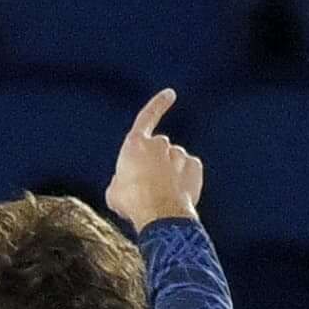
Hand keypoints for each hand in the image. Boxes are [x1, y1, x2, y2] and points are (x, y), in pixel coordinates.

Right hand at [103, 88, 204, 230]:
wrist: (159, 215)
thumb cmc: (132, 203)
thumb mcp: (114, 192)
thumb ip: (123, 179)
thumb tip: (127, 183)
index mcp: (135, 144)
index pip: (147, 117)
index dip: (158, 104)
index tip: (171, 93)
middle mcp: (159, 144)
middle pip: (159, 148)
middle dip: (155, 162)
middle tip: (148, 186)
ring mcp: (179, 154)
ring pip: (175, 160)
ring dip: (170, 172)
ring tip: (162, 195)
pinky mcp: (194, 167)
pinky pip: (189, 170)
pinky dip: (185, 179)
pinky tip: (176, 194)